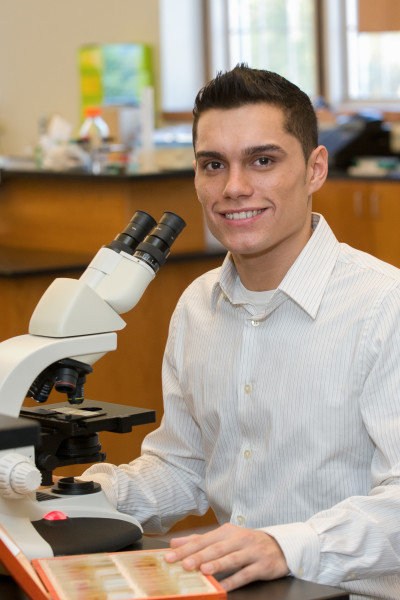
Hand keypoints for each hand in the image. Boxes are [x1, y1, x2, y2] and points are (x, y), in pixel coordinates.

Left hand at [164, 523, 288, 591]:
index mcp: (227, 531)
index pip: (203, 539)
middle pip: (216, 548)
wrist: (280, 546)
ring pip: (232, 558)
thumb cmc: (246, 543)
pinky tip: (224, 586)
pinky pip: (247, 574)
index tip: (169, 556)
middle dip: (199, 556)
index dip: (186, 547)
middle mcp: (239, 539)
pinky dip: (235, 580)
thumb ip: (200, 540)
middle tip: (184, 564)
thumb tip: (175, 542)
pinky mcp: (263, 565)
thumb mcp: (225, 538)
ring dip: (217, 564)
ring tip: (203, 570)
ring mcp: (252, 552)